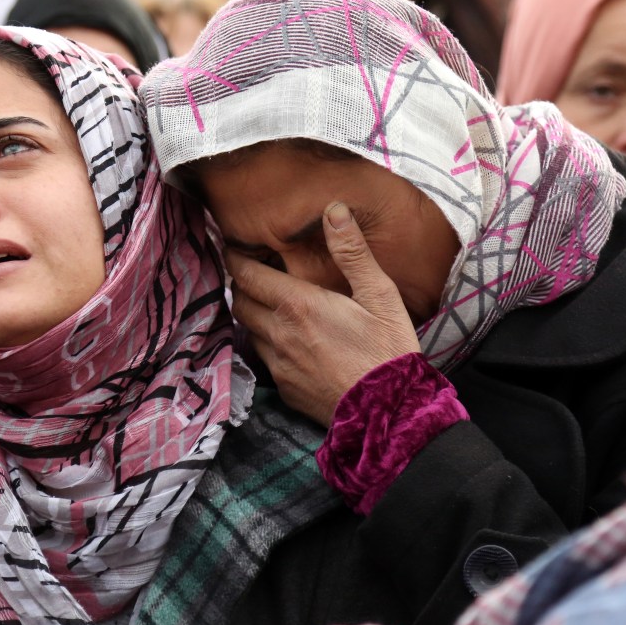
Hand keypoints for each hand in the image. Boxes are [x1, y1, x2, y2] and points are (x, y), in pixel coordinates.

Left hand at [226, 202, 420, 426]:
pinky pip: (264, 358)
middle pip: (240, 301)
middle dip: (242, 283)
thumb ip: (352, 252)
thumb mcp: (379, 295)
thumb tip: (333, 210)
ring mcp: (279, 365)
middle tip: (253, 272)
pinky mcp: (285, 389)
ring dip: (253, 314)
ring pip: (249, 330)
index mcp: (298, 306)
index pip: (247, 274)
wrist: (390, 414)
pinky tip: (287, 340)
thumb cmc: (388, 351)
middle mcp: (279, 334)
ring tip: (269, 303)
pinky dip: (267, 343)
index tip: (236, 246)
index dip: (237, 257)